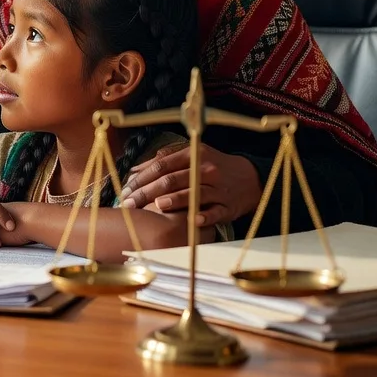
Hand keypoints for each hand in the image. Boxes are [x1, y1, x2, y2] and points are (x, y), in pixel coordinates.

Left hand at [120, 144, 260, 227]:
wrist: (250, 178)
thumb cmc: (213, 166)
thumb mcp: (192, 156)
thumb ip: (164, 160)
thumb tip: (135, 169)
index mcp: (193, 155)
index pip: (161, 166)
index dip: (141, 178)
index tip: (126, 188)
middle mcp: (205, 170)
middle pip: (172, 180)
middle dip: (147, 192)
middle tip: (130, 203)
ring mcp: (218, 189)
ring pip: (193, 194)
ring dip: (173, 201)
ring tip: (155, 206)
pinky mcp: (229, 206)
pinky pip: (216, 212)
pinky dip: (204, 216)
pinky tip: (192, 220)